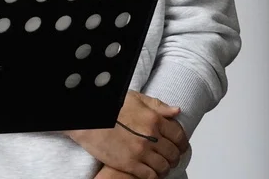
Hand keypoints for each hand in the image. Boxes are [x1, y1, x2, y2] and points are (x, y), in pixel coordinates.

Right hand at [67, 91, 189, 178]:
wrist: (86, 121)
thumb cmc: (108, 108)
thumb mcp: (133, 99)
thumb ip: (157, 105)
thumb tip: (176, 111)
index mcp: (154, 119)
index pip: (179, 136)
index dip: (181, 143)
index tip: (179, 147)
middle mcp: (151, 136)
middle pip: (173, 153)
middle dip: (173, 157)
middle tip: (169, 158)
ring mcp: (141, 152)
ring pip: (164, 166)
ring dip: (164, 168)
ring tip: (159, 166)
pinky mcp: (130, 164)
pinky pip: (151, 175)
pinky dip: (153, 175)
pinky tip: (149, 171)